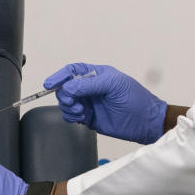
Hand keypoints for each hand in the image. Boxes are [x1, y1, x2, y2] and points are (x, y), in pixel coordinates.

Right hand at [44, 63, 166, 143]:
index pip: (72, 71)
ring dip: (68, 107)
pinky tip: (82, 118)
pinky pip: (71, 115)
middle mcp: (90, 88)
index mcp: (96, 75)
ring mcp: (88, 103)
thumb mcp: (114, 85)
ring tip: (81, 112)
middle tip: (73, 103)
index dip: (59, 76)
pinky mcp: (88, 117)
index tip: (49, 84)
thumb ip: (89, 85)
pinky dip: (71, 116)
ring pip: (66, 102)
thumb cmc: (135, 99)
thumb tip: (67, 88)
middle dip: (64, 95)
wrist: (145, 122)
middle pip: (65, 87)